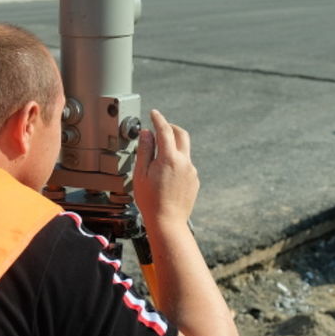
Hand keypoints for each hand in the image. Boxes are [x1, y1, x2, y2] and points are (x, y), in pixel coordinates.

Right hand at [132, 109, 198, 229]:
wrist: (167, 222)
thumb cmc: (150, 200)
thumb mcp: (140, 174)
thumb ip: (144, 150)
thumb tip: (146, 133)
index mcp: (169, 158)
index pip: (164, 130)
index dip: (158, 119)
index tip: (154, 113)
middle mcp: (184, 162)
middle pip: (181, 134)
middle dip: (171, 127)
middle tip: (160, 128)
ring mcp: (191, 171)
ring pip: (184, 151)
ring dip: (173, 147)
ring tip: (158, 157)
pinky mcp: (194, 181)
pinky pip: (186, 165)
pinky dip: (177, 162)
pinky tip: (166, 174)